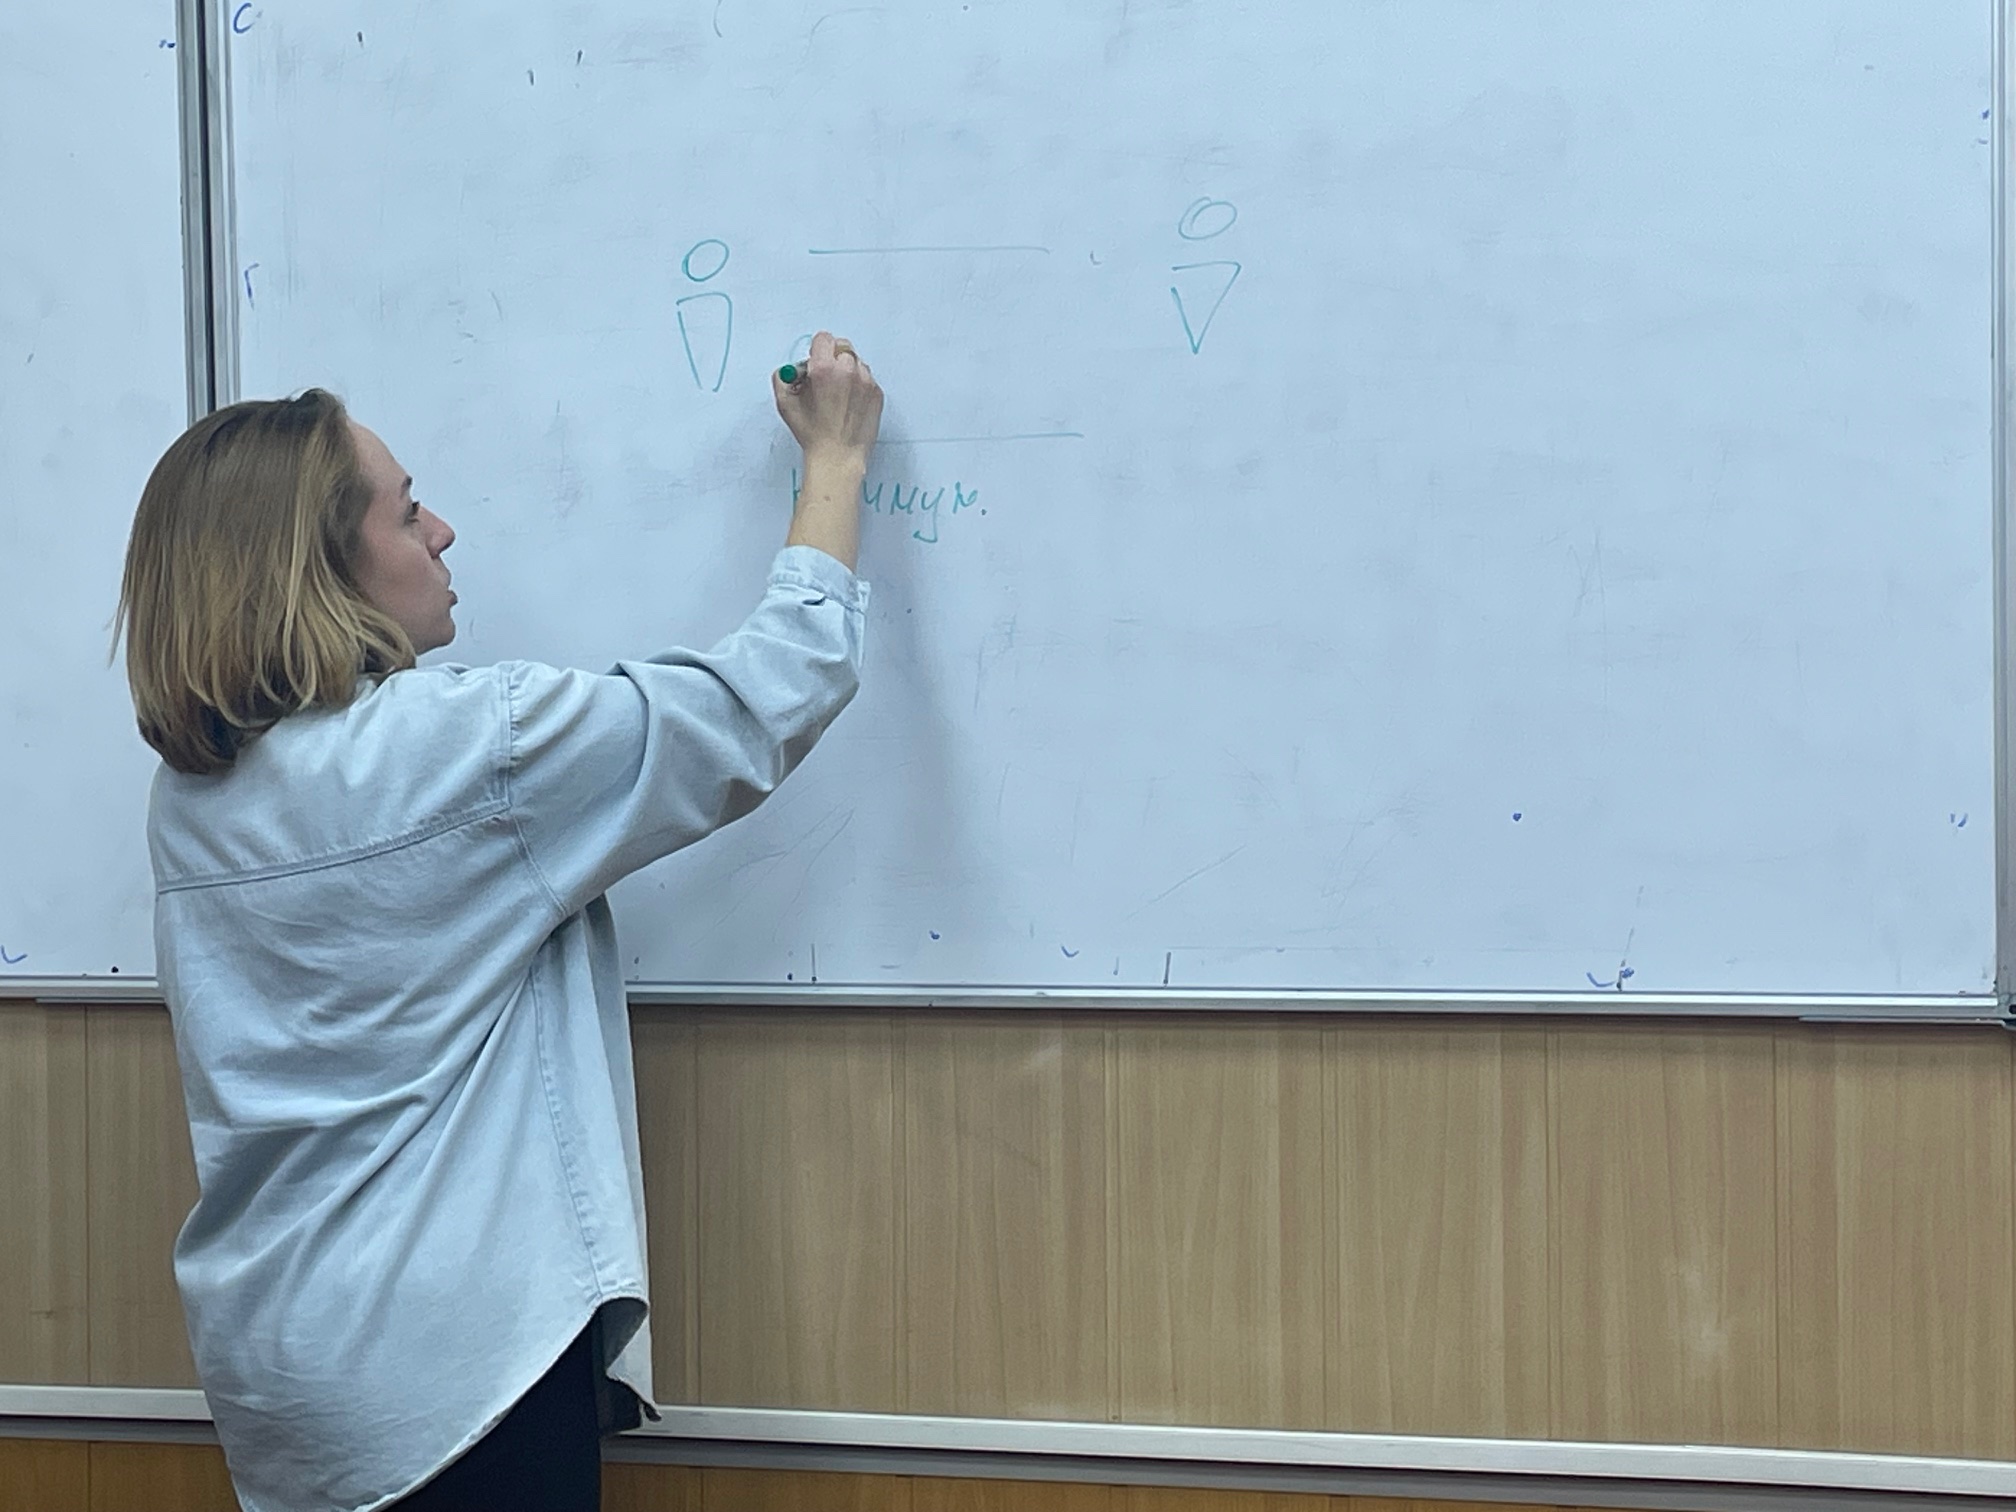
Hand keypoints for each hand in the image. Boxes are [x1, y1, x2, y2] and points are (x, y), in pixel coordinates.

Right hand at [774, 331, 883, 465]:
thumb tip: (791, 370)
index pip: (823, 338)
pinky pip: (868, 379)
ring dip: (847, 372)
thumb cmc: (812, 433)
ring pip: (856, 363)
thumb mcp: (785, 403)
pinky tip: (849, 404)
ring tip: (838, 395)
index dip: (817, 350)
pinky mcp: (877, 394)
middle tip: (826, 378)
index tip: (815, 362)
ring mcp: (866, 382)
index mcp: (824, 368)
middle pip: (842, 347)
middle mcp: (848, 371)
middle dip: (833, 359)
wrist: (838, 457)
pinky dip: (859, 386)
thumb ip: (783, 377)